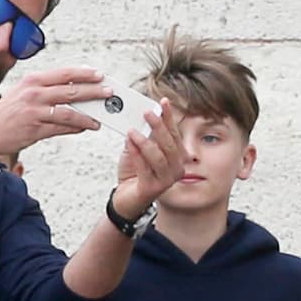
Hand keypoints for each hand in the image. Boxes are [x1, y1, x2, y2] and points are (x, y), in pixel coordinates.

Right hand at [0, 66, 104, 153]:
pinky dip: (75, 128)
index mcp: (33, 81)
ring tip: (100, 118)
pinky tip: (85, 128)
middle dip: (93, 91)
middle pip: (71, 90)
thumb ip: (46, 91)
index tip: (100, 74)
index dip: (84, 74)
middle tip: (109, 92)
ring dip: (88, 115)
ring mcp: (35, 112)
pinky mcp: (34, 129)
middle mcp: (35, 93)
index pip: (64, 74)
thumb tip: (70, 91)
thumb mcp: (24, 93)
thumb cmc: (6, 112)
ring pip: (69, 111)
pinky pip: (60, 128)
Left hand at [111, 100, 185, 219]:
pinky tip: (130, 143)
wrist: (124, 199)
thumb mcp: (137, 149)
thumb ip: (141, 135)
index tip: (163, 102)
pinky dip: (136, 154)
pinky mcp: (152, 189)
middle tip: (147, 113)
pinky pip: (145, 168)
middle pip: (169, 143)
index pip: (174, 133)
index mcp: (176, 157)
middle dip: (158, 126)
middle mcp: (175, 169)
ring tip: (132, 132)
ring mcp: (166, 180)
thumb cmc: (133, 174)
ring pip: (159, 156)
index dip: (169, 117)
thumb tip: (140, 118)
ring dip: (145, 142)